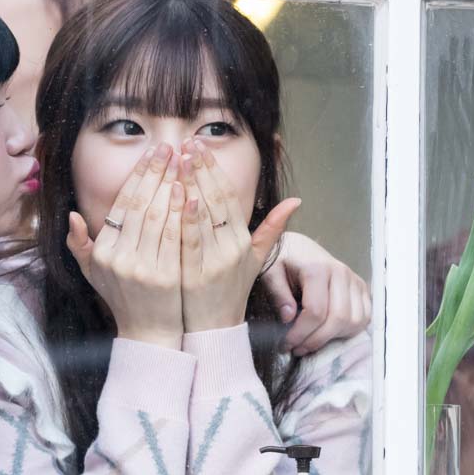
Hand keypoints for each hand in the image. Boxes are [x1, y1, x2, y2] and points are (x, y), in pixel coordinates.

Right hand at [66, 143, 185, 349]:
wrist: (148, 332)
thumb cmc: (122, 297)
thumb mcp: (93, 272)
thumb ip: (79, 244)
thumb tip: (72, 216)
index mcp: (103, 252)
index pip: (122, 205)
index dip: (138, 176)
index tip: (153, 153)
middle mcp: (119, 258)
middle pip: (141, 206)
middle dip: (157, 173)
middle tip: (170, 147)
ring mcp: (142, 268)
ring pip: (158, 218)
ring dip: (171, 185)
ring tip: (183, 162)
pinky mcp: (165, 277)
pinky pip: (174, 238)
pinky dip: (182, 213)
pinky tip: (189, 192)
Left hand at [179, 138, 300, 332]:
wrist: (213, 330)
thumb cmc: (229, 293)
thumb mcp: (255, 261)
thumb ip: (272, 229)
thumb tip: (297, 201)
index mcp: (243, 241)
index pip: (229, 197)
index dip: (215, 170)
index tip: (199, 147)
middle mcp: (232, 248)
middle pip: (216, 200)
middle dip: (200, 169)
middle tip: (185, 143)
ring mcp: (214, 262)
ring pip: (202, 216)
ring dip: (189, 185)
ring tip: (176, 160)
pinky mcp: (195, 276)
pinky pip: (190, 242)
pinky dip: (187, 219)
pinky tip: (179, 196)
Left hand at [260, 231, 371, 355]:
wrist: (297, 246)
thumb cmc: (282, 260)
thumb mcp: (270, 272)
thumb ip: (278, 293)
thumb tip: (288, 318)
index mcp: (318, 269)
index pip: (316, 311)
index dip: (301, 333)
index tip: (286, 344)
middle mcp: (341, 273)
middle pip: (338, 319)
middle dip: (317, 340)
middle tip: (297, 348)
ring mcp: (355, 281)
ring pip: (355, 321)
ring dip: (333, 338)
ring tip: (311, 341)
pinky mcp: (362, 288)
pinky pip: (365, 317)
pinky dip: (349, 331)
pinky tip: (328, 333)